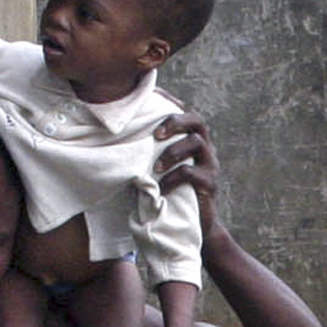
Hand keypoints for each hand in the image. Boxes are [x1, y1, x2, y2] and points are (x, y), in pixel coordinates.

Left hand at [152, 108, 221, 238]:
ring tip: (155, 167)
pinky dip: (173, 178)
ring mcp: (210, 165)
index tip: (152, 99)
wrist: (193, 227)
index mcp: (192, 140)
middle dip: (174, 122)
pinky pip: (192, 173)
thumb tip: (115, 138)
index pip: (185, 112)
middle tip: (155, 135)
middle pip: (197, 120)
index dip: (171, 102)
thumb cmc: (170, 194)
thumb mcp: (160, 169)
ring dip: (173, 151)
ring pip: (197, 142)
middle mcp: (205, 148)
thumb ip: (150, 152)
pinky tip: (161, 188)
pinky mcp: (210, 184)